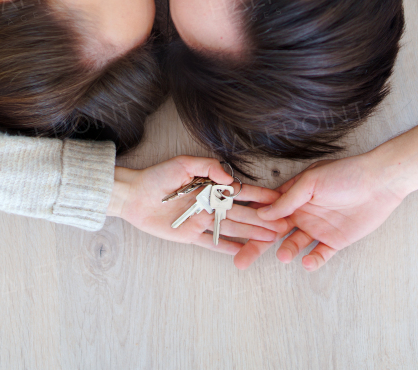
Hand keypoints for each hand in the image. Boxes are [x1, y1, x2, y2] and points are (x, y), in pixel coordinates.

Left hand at [109, 155, 288, 255]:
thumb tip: (230, 178)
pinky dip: (226, 248)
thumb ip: (208, 167)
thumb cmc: (158, 176)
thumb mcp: (184, 164)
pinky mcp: (190, 234)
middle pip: (242, 213)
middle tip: (283, 226)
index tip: (279, 200)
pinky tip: (241, 253)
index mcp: (212, 187)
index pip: (241, 192)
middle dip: (263, 219)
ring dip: (251, 234)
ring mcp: (201, 221)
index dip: (260, 196)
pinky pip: (211, 243)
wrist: (134, 195)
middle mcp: (210, 205)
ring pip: (231, 229)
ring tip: (270, 240)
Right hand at [237, 117, 417, 270]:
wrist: (380, 182)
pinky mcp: (335, 240)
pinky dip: (312, 260)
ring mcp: (318, 227)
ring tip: (284, 255)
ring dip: (286, 251)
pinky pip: (319, 254)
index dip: (251, 222)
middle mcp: (302, 212)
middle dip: (256, 246)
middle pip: (273, 232)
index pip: (266, 211)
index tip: (235, 232)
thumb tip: (264, 212)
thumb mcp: (312, 181)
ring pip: (294, 245)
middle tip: (241, 261)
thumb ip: (288, 199)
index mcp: (293, 196)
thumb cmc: (345, 174)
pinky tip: (306, 262)